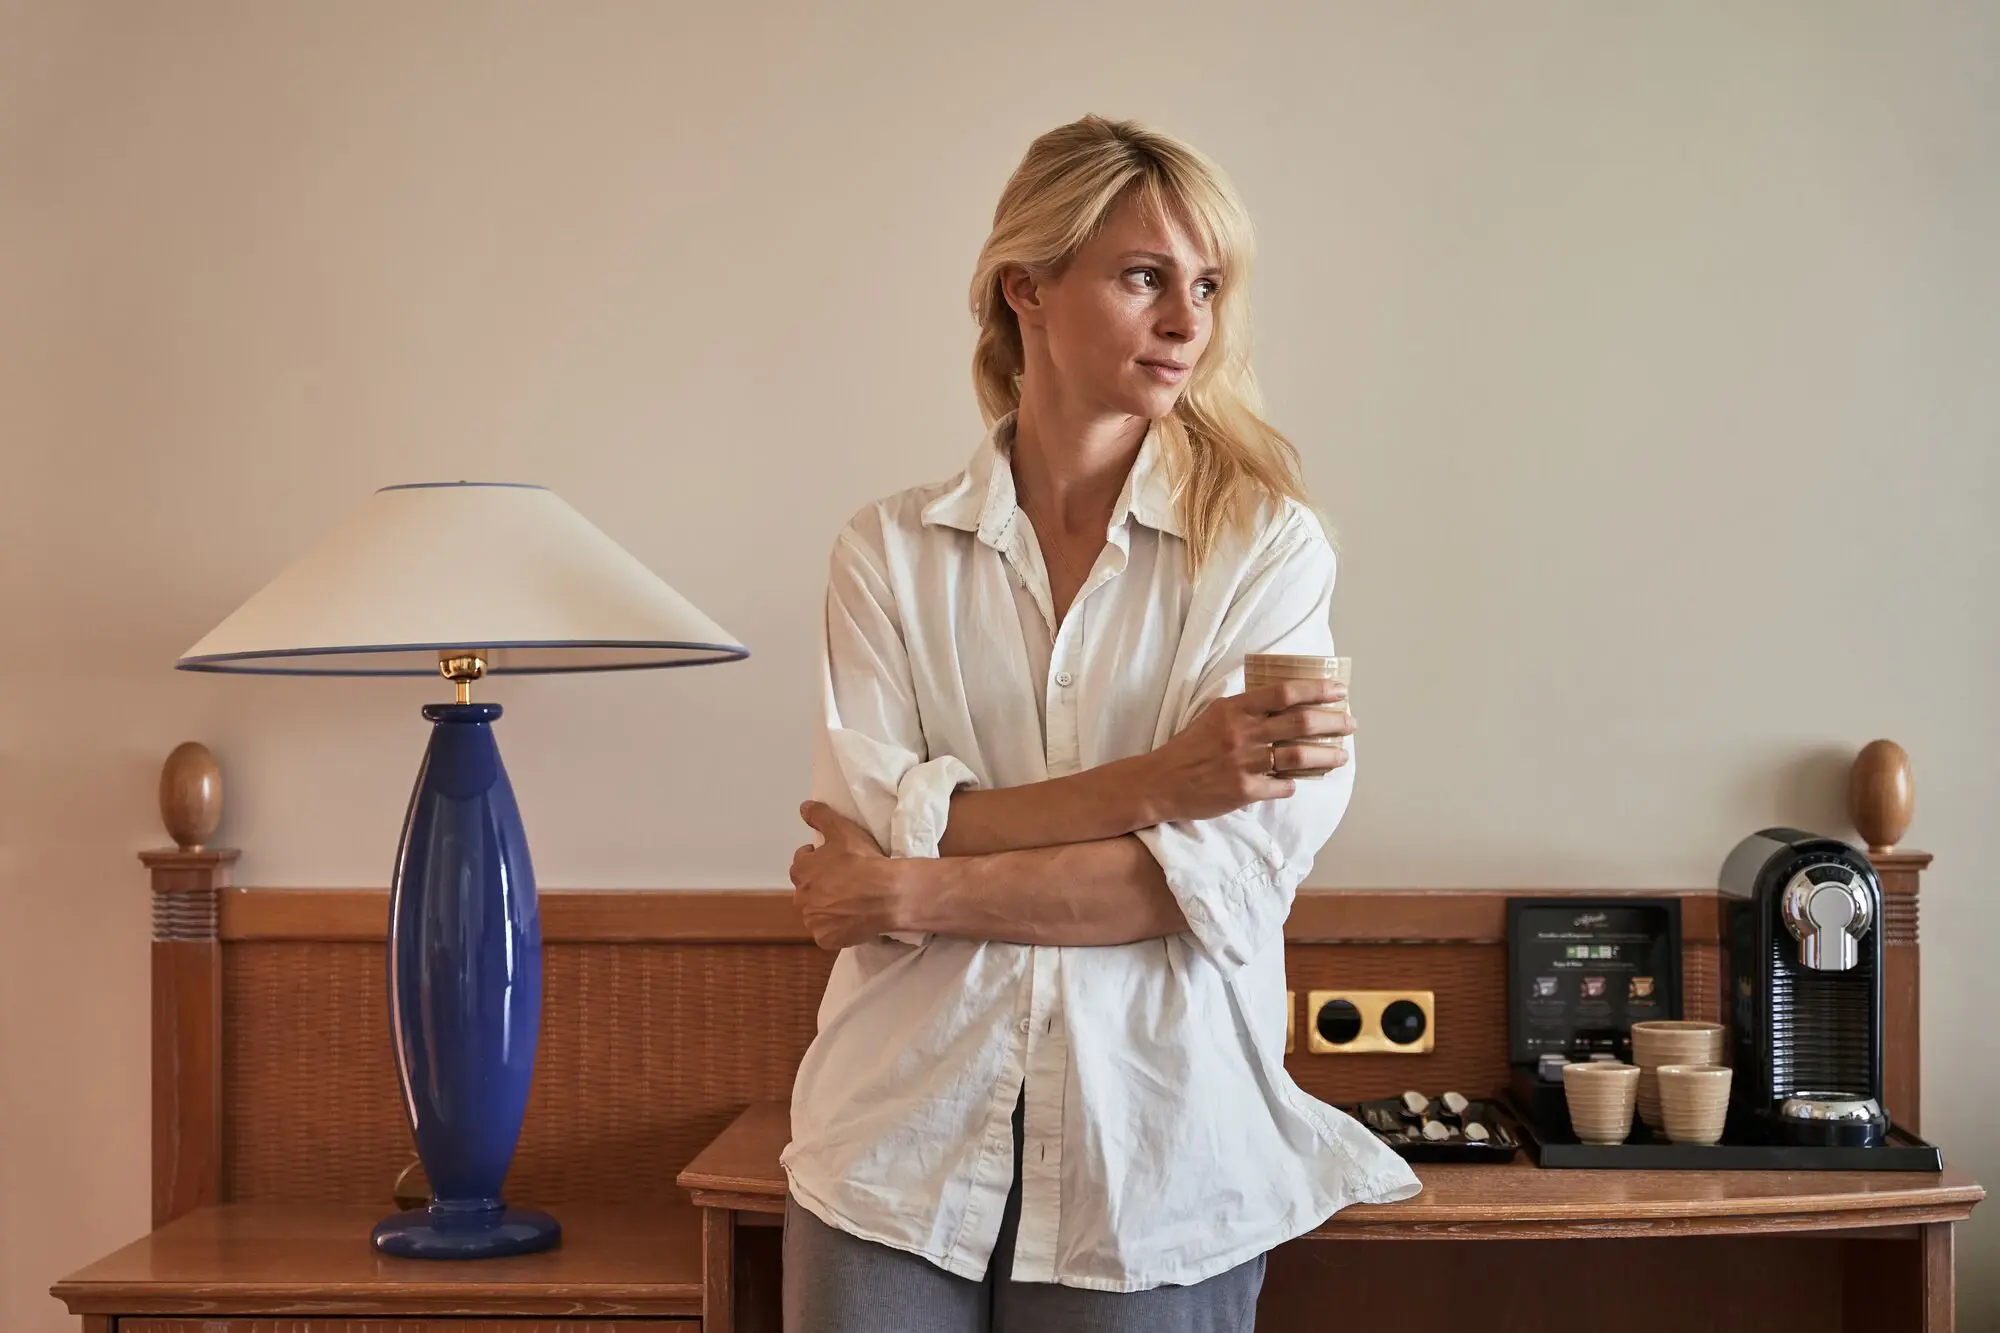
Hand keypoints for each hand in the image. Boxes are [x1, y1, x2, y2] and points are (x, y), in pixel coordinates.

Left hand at [790, 801, 906, 950]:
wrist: (888, 894)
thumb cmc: (864, 860)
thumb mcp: (842, 830)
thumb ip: (820, 816)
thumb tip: (803, 807)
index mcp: (802, 870)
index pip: (802, 862)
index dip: (818, 859)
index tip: (835, 860)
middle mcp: (802, 897)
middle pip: (808, 889)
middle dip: (821, 885)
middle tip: (845, 881)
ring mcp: (813, 920)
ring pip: (816, 912)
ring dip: (827, 907)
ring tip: (851, 901)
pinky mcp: (826, 938)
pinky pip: (827, 933)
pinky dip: (836, 928)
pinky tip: (852, 920)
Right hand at [1144, 679, 1353, 822]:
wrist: (1161, 782)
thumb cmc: (1190, 748)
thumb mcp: (1213, 716)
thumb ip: (1246, 709)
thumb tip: (1284, 701)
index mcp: (1234, 709)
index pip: (1284, 693)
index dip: (1316, 690)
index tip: (1339, 691)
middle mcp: (1242, 733)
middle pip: (1300, 722)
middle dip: (1332, 722)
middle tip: (1351, 723)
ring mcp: (1244, 763)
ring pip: (1298, 755)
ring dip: (1326, 755)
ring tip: (1341, 755)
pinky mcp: (1243, 791)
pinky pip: (1281, 785)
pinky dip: (1294, 783)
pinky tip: (1298, 782)